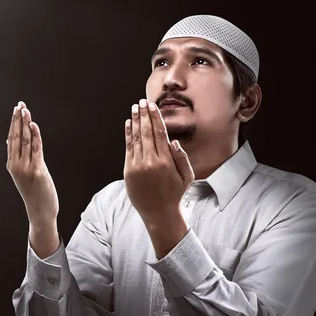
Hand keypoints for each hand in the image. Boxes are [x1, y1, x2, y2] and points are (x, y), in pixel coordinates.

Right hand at [6, 101, 58, 227]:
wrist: (40, 212)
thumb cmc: (34, 193)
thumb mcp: (22, 174)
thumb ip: (18, 157)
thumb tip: (10, 141)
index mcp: (12, 164)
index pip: (12, 139)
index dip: (14, 123)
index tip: (16, 109)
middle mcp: (16, 165)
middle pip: (16, 137)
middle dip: (18, 119)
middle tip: (20, 104)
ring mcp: (26, 168)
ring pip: (25, 141)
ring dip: (26, 123)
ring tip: (26, 110)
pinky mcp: (37, 171)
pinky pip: (36, 149)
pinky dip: (35, 135)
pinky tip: (34, 124)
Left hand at [124, 99, 194, 225]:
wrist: (159, 213)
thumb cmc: (175, 194)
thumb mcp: (187, 177)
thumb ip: (182, 158)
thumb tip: (173, 141)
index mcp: (166, 161)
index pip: (160, 133)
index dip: (155, 117)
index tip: (152, 106)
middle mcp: (151, 162)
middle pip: (147, 132)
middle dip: (144, 115)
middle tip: (141, 102)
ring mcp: (138, 166)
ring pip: (136, 138)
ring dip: (135, 121)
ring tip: (134, 108)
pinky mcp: (128, 171)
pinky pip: (128, 149)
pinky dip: (128, 135)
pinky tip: (128, 124)